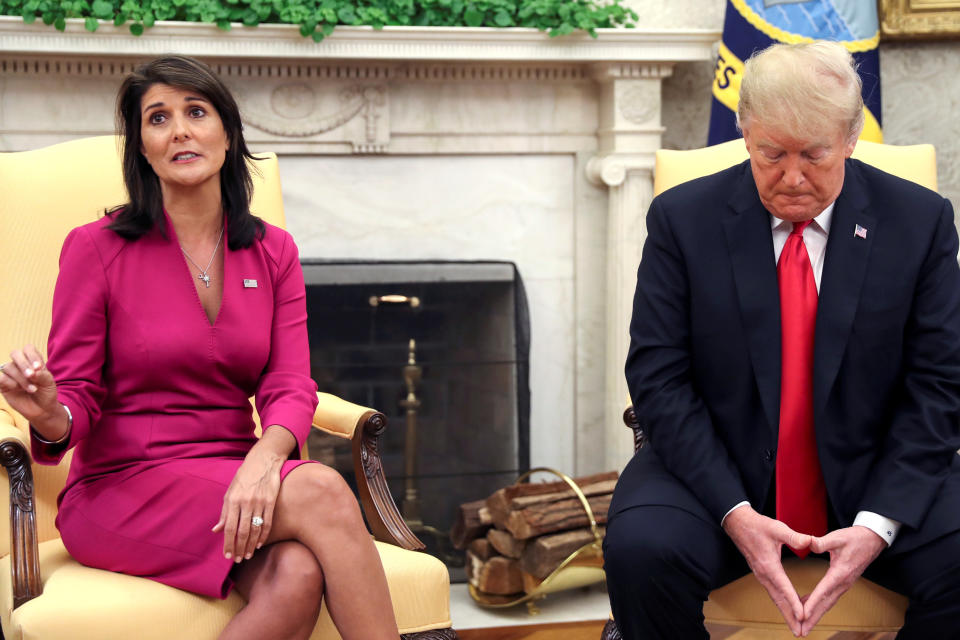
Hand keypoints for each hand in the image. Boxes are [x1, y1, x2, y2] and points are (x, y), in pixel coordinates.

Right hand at [0, 347, 62, 431]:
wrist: (42, 410)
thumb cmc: (46, 393)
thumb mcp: (49, 383)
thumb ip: (42, 375)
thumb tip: (32, 371)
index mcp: (33, 361)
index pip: (28, 349)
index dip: (32, 356)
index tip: (39, 368)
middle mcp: (20, 365)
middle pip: (15, 354)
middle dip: (23, 364)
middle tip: (32, 375)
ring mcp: (11, 374)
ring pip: (9, 367)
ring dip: (21, 378)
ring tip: (33, 389)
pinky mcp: (3, 385)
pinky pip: (1, 378)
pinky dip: (10, 383)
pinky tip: (18, 389)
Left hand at [212, 443, 283, 562]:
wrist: (263, 461)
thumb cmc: (244, 477)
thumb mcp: (230, 492)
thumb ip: (224, 512)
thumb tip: (216, 530)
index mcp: (233, 500)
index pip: (229, 528)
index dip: (228, 544)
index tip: (227, 555)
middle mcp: (245, 502)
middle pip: (242, 532)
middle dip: (239, 548)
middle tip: (238, 559)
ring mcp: (259, 502)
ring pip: (255, 529)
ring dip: (250, 545)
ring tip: (247, 555)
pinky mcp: (271, 501)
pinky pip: (267, 522)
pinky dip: (263, 535)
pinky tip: (259, 544)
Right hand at [723, 506, 811, 635]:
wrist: (738, 523)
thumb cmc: (758, 525)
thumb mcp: (777, 528)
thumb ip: (794, 537)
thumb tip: (810, 541)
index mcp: (769, 565)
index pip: (784, 588)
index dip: (794, 603)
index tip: (803, 616)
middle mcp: (764, 574)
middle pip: (778, 600)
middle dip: (790, 617)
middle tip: (800, 632)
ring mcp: (761, 575)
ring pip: (775, 598)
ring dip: (786, 613)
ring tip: (796, 627)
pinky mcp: (761, 573)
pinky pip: (773, 592)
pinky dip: (781, 603)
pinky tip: (788, 608)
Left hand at [800, 526, 885, 635]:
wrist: (873, 540)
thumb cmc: (855, 538)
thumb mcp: (837, 537)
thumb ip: (821, 542)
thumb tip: (808, 543)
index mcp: (840, 573)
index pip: (823, 591)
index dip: (812, 603)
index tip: (802, 615)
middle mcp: (842, 583)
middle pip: (825, 604)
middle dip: (813, 619)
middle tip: (801, 631)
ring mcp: (844, 584)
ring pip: (827, 603)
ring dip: (816, 616)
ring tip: (803, 626)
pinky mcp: (843, 583)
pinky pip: (829, 598)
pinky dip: (818, 605)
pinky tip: (806, 607)